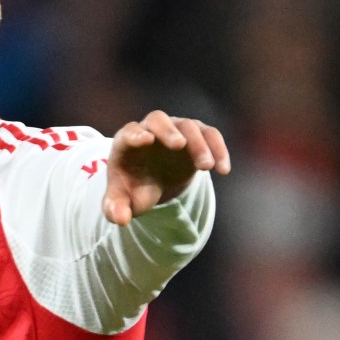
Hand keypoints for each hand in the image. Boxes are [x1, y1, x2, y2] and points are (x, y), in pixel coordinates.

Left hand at [102, 110, 230, 225]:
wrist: (151, 181)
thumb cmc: (132, 186)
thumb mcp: (120, 200)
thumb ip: (115, 208)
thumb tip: (121, 219)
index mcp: (127, 142)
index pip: (129, 132)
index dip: (135, 135)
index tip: (145, 140)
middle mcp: (151, 130)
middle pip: (158, 120)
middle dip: (168, 131)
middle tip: (179, 145)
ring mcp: (175, 130)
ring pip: (188, 126)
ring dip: (198, 144)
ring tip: (206, 167)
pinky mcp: (196, 137)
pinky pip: (210, 135)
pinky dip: (218, 149)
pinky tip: (223, 169)